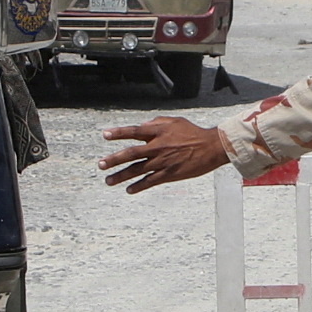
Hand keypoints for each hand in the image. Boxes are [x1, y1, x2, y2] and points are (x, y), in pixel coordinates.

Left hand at [100, 116, 231, 193]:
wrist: (211, 148)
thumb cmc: (193, 133)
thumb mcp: (174, 121)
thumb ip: (156, 122)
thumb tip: (142, 125)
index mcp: (158, 132)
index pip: (134, 132)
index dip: (119, 133)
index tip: (105, 135)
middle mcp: (157, 147)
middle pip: (131, 154)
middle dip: (114, 160)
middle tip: (100, 165)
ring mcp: (162, 162)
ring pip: (137, 170)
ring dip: (121, 176)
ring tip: (109, 181)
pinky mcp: (169, 174)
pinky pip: (150, 181)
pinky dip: (138, 186)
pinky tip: (129, 190)